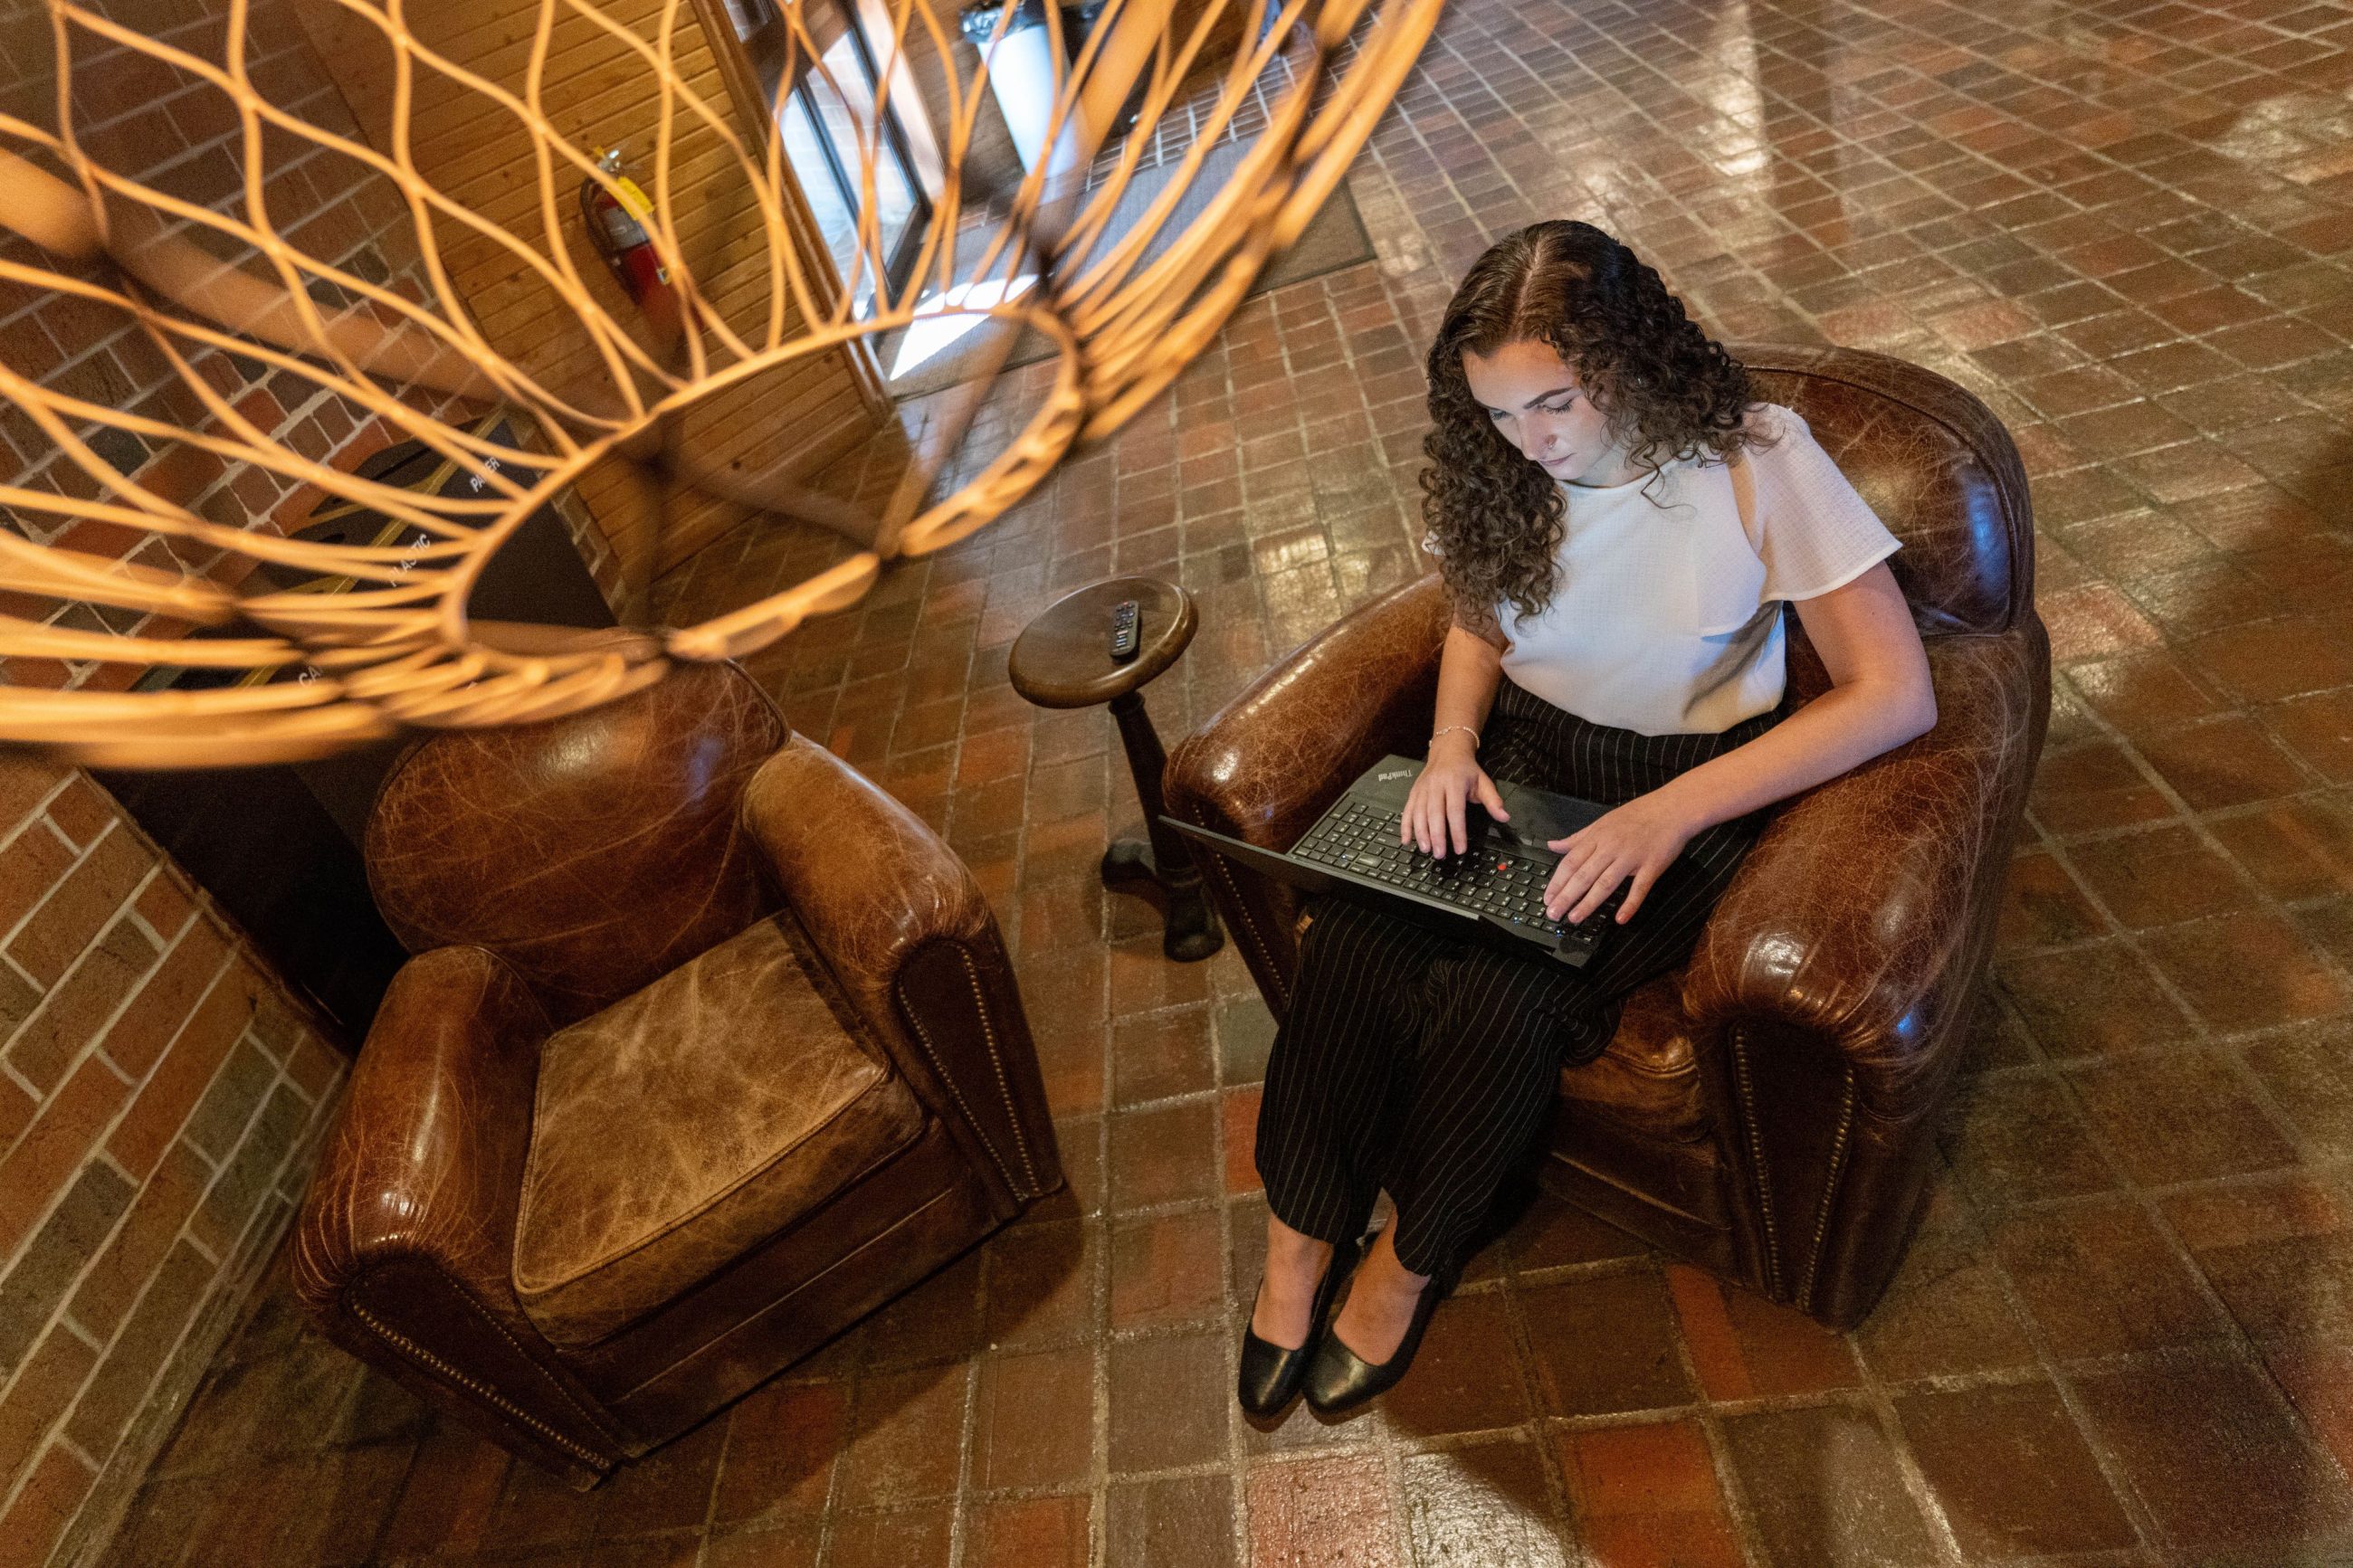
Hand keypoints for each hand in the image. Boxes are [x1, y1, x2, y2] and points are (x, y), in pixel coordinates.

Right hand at [1402, 734, 1506, 857]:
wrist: (1448, 751)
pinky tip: (1406, 840)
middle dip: (1436, 835)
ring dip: (1421, 833)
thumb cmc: (1466, 770)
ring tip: (1426, 849)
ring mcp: (1422, 788)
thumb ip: (1493, 800)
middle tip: (1440, 854)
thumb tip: (1504, 817)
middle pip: (1435, 813)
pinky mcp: (1414, 792)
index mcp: (1455, 782)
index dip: (1457, 831)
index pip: (1455, 810)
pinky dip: (1405, 826)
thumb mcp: (1483, 781)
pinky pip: (1407, 810)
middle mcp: (1436, 785)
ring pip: (1419, 813)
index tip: (1460, 848)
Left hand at [1543, 790, 1698, 924]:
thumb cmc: (1638, 815)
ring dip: (1589, 902)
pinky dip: (1630, 903)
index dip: (1557, 881)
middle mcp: (1611, 847)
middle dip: (1566, 896)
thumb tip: (1553, 845)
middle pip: (1583, 875)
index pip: (1571, 862)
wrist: (1673, 808)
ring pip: (1606, 883)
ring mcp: (1632, 857)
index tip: (1547, 898)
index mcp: (1598, 837)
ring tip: (1574, 917)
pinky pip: (1640, 887)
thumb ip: (1578, 837)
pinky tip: (1620, 918)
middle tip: (1553, 913)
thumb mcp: (1603, 821)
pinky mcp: (1652, 866)